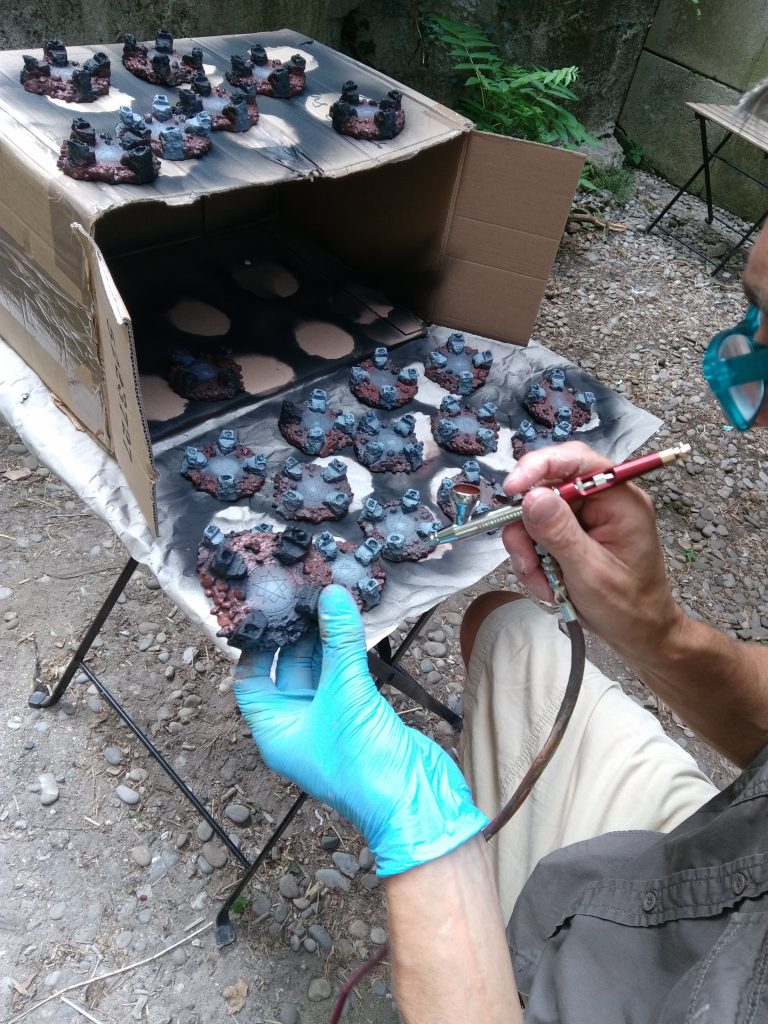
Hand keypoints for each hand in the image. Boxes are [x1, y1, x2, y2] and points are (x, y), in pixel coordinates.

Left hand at [234, 585, 487, 875]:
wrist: (415, 800)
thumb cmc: (364, 763)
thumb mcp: (345, 694)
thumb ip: (339, 642)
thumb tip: (331, 595)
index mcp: (275, 730)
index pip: (251, 680)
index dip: (258, 645)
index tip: (269, 609)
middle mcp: (298, 725)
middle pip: (288, 670)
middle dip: (298, 634)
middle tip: (306, 594)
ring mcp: (330, 721)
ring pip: (320, 671)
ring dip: (326, 640)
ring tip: (330, 600)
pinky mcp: (360, 715)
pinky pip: (347, 677)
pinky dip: (349, 652)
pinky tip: (355, 623)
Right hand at [501, 442, 682, 658]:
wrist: (640, 636)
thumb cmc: (628, 607)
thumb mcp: (590, 572)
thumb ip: (560, 533)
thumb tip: (531, 496)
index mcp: (620, 500)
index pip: (577, 461)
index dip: (540, 466)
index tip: (511, 489)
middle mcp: (602, 502)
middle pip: (548, 488)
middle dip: (528, 525)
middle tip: (525, 558)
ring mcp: (586, 518)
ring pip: (536, 515)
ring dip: (529, 550)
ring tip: (542, 582)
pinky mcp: (572, 535)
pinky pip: (538, 535)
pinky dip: (534, 560)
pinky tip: (547, 584)